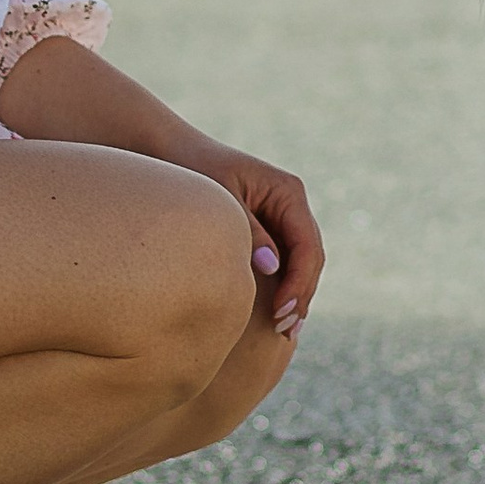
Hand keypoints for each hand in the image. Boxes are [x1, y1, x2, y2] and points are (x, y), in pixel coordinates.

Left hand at [167, 133, 324, 338]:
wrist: (173, 152)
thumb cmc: (196, 170)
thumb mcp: (222, 198)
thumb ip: (249, 232)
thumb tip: (272, 268)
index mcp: (288, 192)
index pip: (307, 245)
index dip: (299, 282)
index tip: (280, 311)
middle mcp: (292, 204)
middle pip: (311, 257)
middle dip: (301, 294)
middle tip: (283, 330)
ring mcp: (283, 216)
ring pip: (302, 262)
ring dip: (296, 295)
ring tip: (283, 331)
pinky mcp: (270, 228)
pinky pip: (286, 260)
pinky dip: (284, 286)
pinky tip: (275, 313)